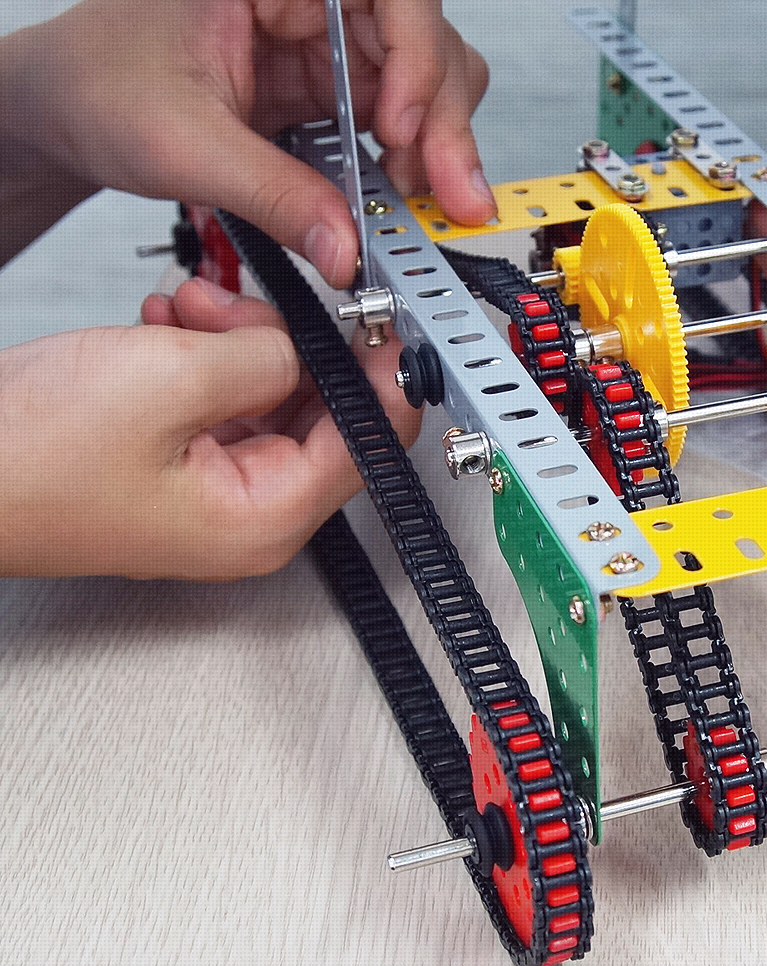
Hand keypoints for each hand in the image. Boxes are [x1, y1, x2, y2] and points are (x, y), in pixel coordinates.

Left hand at [0, 0, 492, 285]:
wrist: (70, 108)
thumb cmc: (98, 86)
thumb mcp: (183, 147)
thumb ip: (274, 197)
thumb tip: (348, 249)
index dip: (414, 55)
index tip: (399, 128)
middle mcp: (314, 3)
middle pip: (423, 41)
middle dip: (443, 120)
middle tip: (452, 195)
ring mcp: (330, 46)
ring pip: (428, 80)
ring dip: (439, 146)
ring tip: (426, 204)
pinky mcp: (336, 91)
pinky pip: (402, 120)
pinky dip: (414, 164)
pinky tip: (405, 199)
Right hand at [0, 278, 420, 578]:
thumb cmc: (25, 459)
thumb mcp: (170, 380)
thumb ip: (265, 357)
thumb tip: (310, 342)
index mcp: (265, 516)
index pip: (369, 444)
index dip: (383, 374)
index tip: (386, 322)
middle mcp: (247, 514)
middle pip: (321, 413)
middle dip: (289, 344)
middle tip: (247, 305)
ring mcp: (207, 490)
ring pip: (265, 394)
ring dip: (235, 339)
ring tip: (187, 310)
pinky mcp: (168, 463)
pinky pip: (215, 399)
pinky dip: (199, 354)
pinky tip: (164, 326)